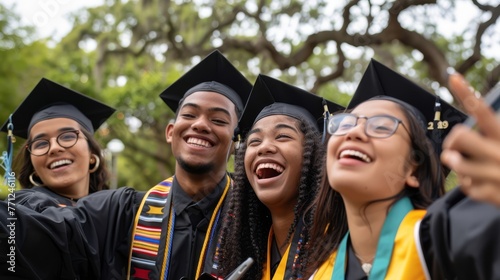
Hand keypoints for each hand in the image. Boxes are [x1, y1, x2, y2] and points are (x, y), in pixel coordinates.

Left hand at [441, 72, 499, 206]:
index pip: (483, 111)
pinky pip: (466, 187)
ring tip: (466, 167)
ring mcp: (498, 174)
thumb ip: (483, 138)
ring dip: (457, 165)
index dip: (467, 94)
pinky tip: (480, 184)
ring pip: (457, 163)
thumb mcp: (499, 144)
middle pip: (460, 136)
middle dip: (452, 142)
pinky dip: (469, 186)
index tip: (453, 76)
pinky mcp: (495, 194)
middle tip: (454, 149)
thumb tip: (454, 143)